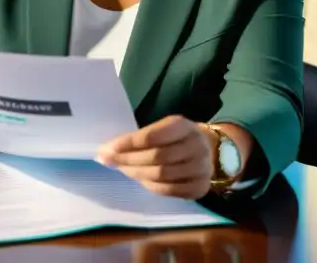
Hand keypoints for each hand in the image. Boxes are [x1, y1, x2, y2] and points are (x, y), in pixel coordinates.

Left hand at [96, 115, 213, 199]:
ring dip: (137, 174)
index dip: (127, 143)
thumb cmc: (177, 137)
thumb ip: (140, 137)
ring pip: (162, 175)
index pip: (151, 136)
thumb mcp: (163, 129)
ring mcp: (202, 168)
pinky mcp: (201, 187)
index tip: (108, 148)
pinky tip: (141, 180)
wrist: (208, 150)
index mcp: (184, 126)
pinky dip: (151, 186)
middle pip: (156, 157)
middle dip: (128, 160)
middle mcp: (196, 146)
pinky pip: (170, 191)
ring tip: (123, 170)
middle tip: (109, 161)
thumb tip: (107, 150)